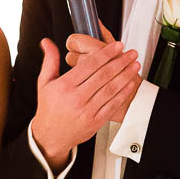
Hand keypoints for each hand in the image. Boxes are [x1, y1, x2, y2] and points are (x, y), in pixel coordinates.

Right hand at [29, 25, 143, 166]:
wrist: (50, 136)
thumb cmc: (49, 108)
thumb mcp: (44, 82)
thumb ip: (49, 60)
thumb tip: (47, 42)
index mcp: (64, 86)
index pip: (89, 65)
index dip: (106, 53)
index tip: (117, 46)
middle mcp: (76, 97)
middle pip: (103, 75)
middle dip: (120, 61)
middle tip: (131, 52)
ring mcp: (87, 110)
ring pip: (111, 88)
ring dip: (126, 74)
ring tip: (135, 64)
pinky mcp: (96, 120)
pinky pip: (113, 103)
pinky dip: (124, 92)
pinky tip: (130, 82)